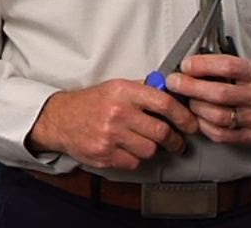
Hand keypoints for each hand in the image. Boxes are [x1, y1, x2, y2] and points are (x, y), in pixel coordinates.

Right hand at [27, 79, 198, 170]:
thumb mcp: (115, 87)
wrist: (59, 119)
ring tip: (144, 143)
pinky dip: (134, 159)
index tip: (191, 124)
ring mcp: (110, 135)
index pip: (164, 103)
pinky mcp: (105, 155)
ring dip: (152, 149)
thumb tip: (173, 91)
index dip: (184, 116)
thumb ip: (143, 89)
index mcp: (123, 92)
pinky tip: (126, 149)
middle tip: (178, 143)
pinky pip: (134, 162)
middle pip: (161, 132)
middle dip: (175, 141)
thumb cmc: (90, 103)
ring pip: (150, 150)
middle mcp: (117, 112)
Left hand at [166, 54, 250, 145]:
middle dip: (191, 87)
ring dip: (196, 108)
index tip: (186, 65)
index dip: (203, 65)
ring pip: (219, 116)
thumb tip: (190, 65)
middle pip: (220, 93)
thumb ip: (225, 66)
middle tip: (175, 83)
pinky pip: (222, 135)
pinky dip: (204, 126)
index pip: (228, 66)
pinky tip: (199, 117)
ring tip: (189, 101)